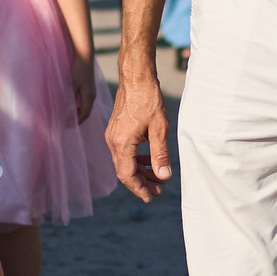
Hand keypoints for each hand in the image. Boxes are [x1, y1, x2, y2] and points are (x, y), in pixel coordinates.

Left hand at [69, 52, 97, 124]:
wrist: (85, 55)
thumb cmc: (78, 69)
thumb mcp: (71, 85)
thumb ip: (69, 98)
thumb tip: (65, 110)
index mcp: (89, 97)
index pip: (84, 114)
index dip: (76, 122)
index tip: (67, 126)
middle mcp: (92, 96)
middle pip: (86, 112)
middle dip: (77, 119)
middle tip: (66, 123)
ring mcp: (91, 91)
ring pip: (85, 106)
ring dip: (77, 112)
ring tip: (68, 116)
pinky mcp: (88, 87)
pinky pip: (84, 101)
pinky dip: (78, 105)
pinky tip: (71, 105)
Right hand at [104, 69, 171, 200]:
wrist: (136, 77)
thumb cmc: (149, 99)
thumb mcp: (159, 129)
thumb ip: (160, 155)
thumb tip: (164, 176)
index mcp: (122, 143)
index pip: (127, 175)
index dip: (139, 189)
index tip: (150, 198)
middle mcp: (113, 141)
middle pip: (124, 171)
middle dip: (141, 183)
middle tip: (159, 190)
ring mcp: (112, 135)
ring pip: (124, 162)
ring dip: (140, 171)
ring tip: (157, 177)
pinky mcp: (115, 130)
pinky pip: (124, 151)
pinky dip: (136, 159)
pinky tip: (148, 159)